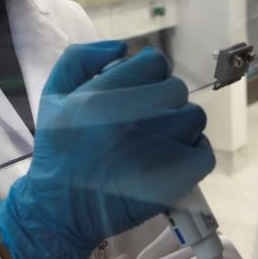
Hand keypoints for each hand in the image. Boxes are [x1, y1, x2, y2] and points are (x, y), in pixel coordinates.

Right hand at [0, 41, 214, 258]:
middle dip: (162, 101)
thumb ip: (81, 58)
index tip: (137, 93)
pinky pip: (204, 152)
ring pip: (193, 117)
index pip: (154, 62)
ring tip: (156, 144)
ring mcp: (161, 149)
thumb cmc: (58, 151)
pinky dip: (192, 154)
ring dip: (178, 126)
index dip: (147, 75)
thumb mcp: (53, 94)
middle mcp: (135, 118)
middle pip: (176, 89)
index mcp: (104, 95)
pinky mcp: (178, 178)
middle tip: (143, 122)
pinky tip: (170, 161)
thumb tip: (122, 48)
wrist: (60, 210)